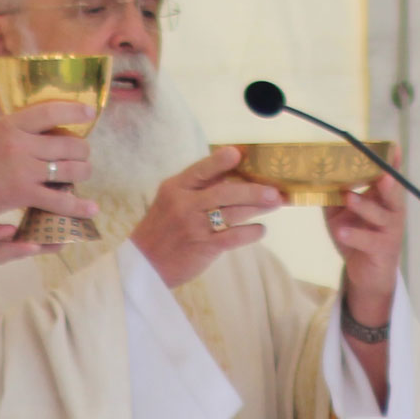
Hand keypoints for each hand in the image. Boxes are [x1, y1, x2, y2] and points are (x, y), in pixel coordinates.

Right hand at [0, 101, 96, 269]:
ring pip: (70, 170)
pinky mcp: (22, 194)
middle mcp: (18, 143)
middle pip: (68, 144)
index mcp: (9, 124)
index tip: (89, 112)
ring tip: (82, 174)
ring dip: (82, 173)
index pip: (50, 110)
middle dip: (82, 151)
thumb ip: (16, 132)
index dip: (74, 109)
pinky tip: (91, 209)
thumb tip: (48, 131)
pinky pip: (60, 201)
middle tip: (81, 156)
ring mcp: (22, 169)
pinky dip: (79, 206)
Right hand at [129, 147, 281, 286]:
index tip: (238, 154)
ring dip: (257, 207)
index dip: (219, 161)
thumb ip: (196, 188)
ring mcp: (195, 226)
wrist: (144, 264)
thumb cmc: (162, 229)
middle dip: (253, 190)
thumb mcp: (170, 201)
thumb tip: (231, 174)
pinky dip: (250, 232)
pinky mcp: (204, 247)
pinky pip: (233, 237)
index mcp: (175, 188)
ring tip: (276, 203)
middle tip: (274, 190)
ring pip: (233, 213)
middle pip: (224, 192)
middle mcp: (185, 205)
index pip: (200, 170)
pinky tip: (260, 229)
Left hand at [326, 148, 403, 329]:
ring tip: (349, 197)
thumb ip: (334, 195)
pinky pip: (369, 241)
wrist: (368, 274)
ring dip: (364, 206)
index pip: (389, 177)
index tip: (391, 146)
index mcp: (383, 199)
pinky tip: (341, 232)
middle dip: (387, 181)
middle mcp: (392, 212)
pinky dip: (355, 235)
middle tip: (381, 172)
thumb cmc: (357, 236)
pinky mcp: (382, 250)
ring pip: (380, 216)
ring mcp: (390, 231)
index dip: (391, 163)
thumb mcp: (342, 213)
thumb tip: (313, 175)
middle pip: (393, 193)